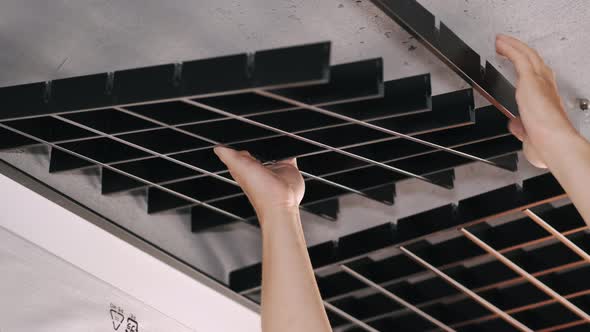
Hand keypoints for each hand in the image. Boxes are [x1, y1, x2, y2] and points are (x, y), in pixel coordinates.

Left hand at [214, 146, 304, 222]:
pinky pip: (288, 155)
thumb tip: (218, 148)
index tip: (235, 139)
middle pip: (256, 153)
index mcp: (244, 168)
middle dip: (255, 145)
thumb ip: (228, 155)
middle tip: (255, 137)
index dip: (236, 147)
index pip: (238, 155)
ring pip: (272, 153)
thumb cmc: (260, 191)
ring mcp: (274, 169)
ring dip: (272, 147)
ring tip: (271, 139)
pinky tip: (287, 147)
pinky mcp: (288, 168)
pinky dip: (288, 150)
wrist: (281, 202)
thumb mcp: (239, 167)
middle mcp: (259, 169)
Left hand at [496, 34, 576, 167]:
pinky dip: (510, 48)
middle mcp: (546, 87)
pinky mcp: (531, 80)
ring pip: (527, 54)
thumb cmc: (547, 145)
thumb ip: (521, 128)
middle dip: (520, 50)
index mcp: (547, 100)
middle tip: (506, 45)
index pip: (538, 77)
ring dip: (513, 45)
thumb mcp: (530, 136)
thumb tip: (515, 125)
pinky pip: (519, 58)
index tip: (518, 64)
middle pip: (533, 60)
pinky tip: (500, 44)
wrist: (554, 144)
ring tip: (501, 41)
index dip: (528, 68)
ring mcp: (540, 82)